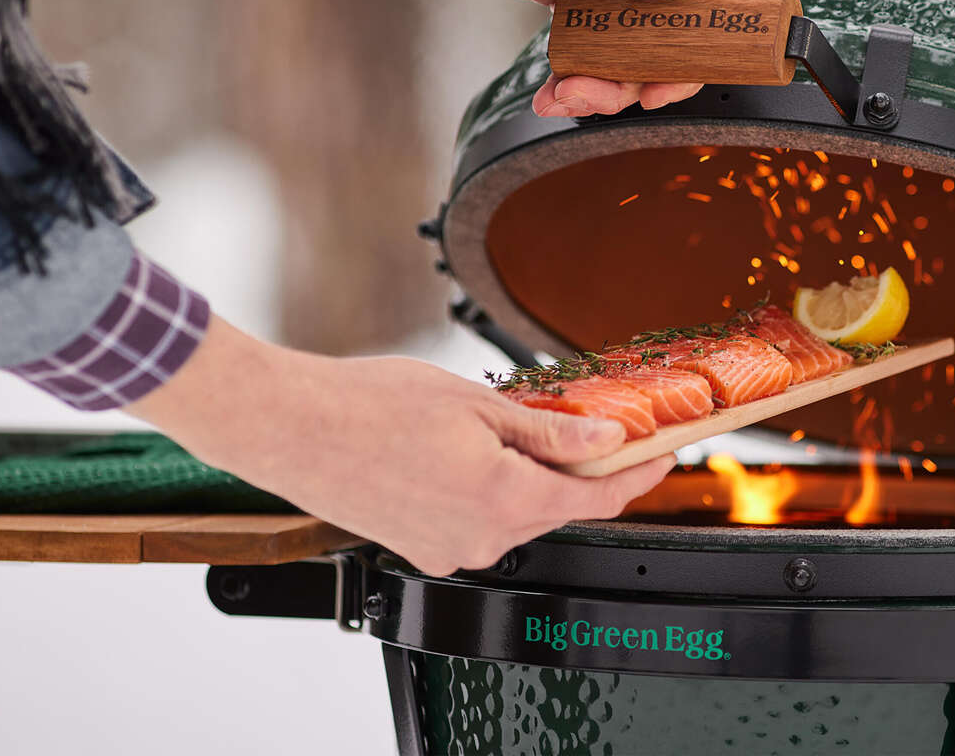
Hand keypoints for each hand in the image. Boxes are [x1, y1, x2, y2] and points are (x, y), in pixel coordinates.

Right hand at [129, 316, 673, 574]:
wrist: (291, 427)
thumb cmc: (371, 405)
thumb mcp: (477, 405)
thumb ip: (550, 432)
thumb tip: (606, 442)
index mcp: (503, 498)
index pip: (597, 498)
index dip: (637, 475)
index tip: (663, 455)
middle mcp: (481, 538)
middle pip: (558, 507)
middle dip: (586, 472)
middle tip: (606, 431)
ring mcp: (448, 549)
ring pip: (519, 515)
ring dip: (536, 479)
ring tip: (530, 430)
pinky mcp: (420, 547)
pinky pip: (479, 523)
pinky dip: (494, 492)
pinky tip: (480, 455)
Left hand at [292, 0, 715, 117]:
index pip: (696, 21)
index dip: (682, 68)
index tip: (650, 96)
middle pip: (658, 51)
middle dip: (621, 85)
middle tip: (576, 94)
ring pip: (624, 58)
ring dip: (593, 87)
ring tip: (554, 97)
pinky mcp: (588, 1)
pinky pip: (595, 50)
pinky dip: (574, 76)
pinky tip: (548, 94)